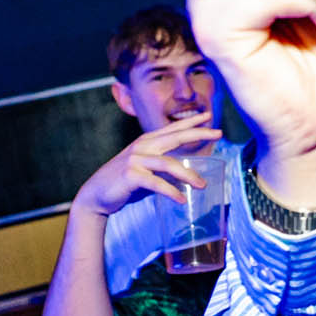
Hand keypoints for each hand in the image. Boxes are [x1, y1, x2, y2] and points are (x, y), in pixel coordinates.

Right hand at [72, 112, 220, 216]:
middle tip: (219, 133)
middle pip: (175, 137)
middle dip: (198, 133)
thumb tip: (187, 179)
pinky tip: (181, 200)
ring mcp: (135, 160)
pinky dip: (170, 192)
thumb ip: (165, 171)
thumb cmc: (125, 183)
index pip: (173, 129)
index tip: (210, 115)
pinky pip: (155, 183)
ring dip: (188, 175)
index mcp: (147, 143)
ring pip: (168, 163)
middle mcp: (142, 147)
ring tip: (202, 186)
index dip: (192, 121)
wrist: (97, 195)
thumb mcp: (148, 172)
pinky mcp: (130, 175)